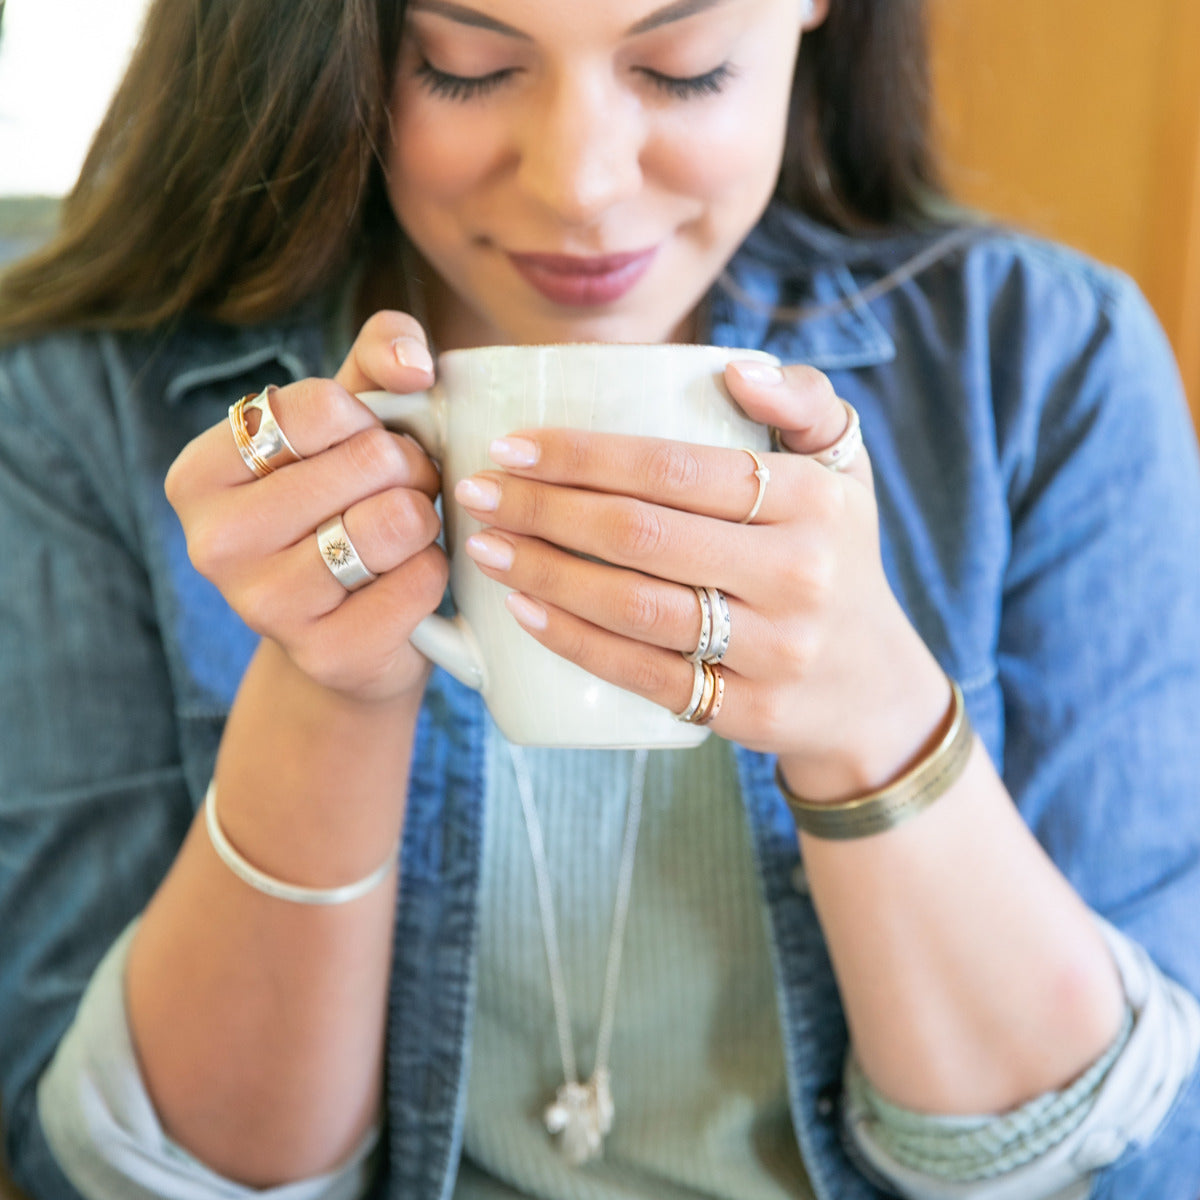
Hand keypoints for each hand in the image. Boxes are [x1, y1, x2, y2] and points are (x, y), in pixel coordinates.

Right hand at [165, 312, 447, 702]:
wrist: (349, 633)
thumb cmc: (347, 506)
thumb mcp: (352, 421)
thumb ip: (380, 356)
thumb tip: (413, 363)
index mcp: (202, 472)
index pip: (321, 406)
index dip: (374, 421)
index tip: (369, 450)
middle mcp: (213, 541)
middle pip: (368, 460)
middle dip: (409, 470)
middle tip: (399, 494)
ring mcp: (263, 606)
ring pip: (397, 520)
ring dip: (423, 522)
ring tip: (403, 536)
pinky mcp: (324, 653)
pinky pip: (420, 581)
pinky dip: (434, 572)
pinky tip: (405, 582)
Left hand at [456, 360, 948, 797]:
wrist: (872, 688)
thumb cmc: (835, 556)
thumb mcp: (845, 470)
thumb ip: (805, 401)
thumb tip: (734, 371)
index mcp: (813, 501)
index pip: (678, 468)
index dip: (584, 456)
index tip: (513, 447)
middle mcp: (798, 575)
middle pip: (643, 534)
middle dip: (544, 509)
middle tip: (478, 494)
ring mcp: (774, 650)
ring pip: (636, 606)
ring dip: (546, 574)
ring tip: (486, 547)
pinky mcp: (746, 711)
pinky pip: (646, 674)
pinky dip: (576, 642)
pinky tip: (523, 612)